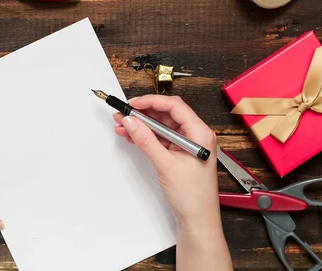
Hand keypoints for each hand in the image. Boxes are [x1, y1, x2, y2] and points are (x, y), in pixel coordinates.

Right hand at [113, 95, 231, 270]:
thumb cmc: (194, 197)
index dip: (151, 102)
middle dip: (143, 113)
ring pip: (160, 126)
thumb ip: (146, 141)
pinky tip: (130, 135)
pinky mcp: (178, 154)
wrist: (197, 221)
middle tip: (123, 113)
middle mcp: (195, 136)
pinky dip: (145, 136)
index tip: (133, 104)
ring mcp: (186, 145)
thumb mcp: (166, 165)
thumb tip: (132, 122)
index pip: (174, 107)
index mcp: (200, 134)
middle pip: (166, 115)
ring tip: (121, 125)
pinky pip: (159, 138)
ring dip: (141, 125)